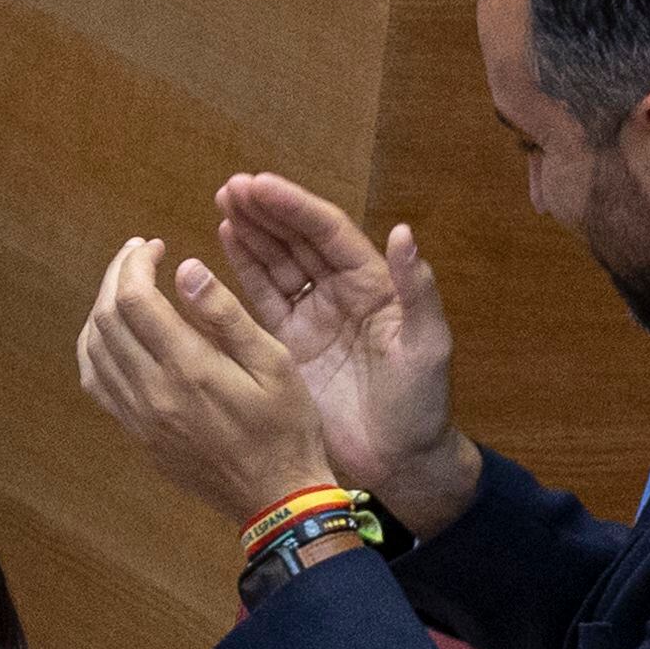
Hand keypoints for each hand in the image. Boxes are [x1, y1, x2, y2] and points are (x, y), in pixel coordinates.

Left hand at [77, 236, 338, 524]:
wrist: (275, 498)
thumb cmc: (286, 426)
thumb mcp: (274, 363)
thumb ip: (226, 314)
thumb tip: (185, 269)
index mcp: (188, 368)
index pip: (133, 300)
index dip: (135, 263)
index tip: (154, 245)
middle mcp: (152, 393)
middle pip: (106, 320)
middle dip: (116, 276)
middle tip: (137, 254)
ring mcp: (139, 417)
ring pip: (92, 351)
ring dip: (102, 309)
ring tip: (125, 285)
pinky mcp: (137, 434)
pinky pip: (97, 384)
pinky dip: (95, 348)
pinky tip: (114, 332)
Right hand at [212, 175, 480, 533]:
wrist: (398, 462)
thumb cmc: (421, 405)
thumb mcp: (427, 345)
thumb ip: (416, 290)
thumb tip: (403, 232)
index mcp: (373, 285)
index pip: (328, 234)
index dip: (294, 208)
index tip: (260, 185)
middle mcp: (340, 294)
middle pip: (298, 241)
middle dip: (266, 211)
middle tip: (230, 186)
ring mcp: (312, 319)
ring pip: (277, 265)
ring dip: (251, 233)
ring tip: (222, 202)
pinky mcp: (288, 347)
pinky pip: (262, 301)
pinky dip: (243, 271)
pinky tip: (224, 242)